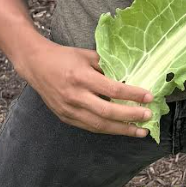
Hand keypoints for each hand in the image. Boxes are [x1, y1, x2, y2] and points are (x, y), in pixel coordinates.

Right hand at [20, 40, 153, 137]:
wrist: (35, 64)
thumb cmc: (64, 57)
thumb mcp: (87, 55)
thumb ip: (106, 66)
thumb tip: (128, 77)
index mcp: (82, 77)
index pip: (112, 89)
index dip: (133, 94)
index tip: (149, 97)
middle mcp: (75, 96)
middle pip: (108, 111)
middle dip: (130, 116)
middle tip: (148, 116)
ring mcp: (69, 109)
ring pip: (99, 125)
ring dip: (122, 129)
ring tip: (140, 131)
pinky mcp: (65, 117)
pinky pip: (90, 127)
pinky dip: (107, 129)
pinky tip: (120, 129)